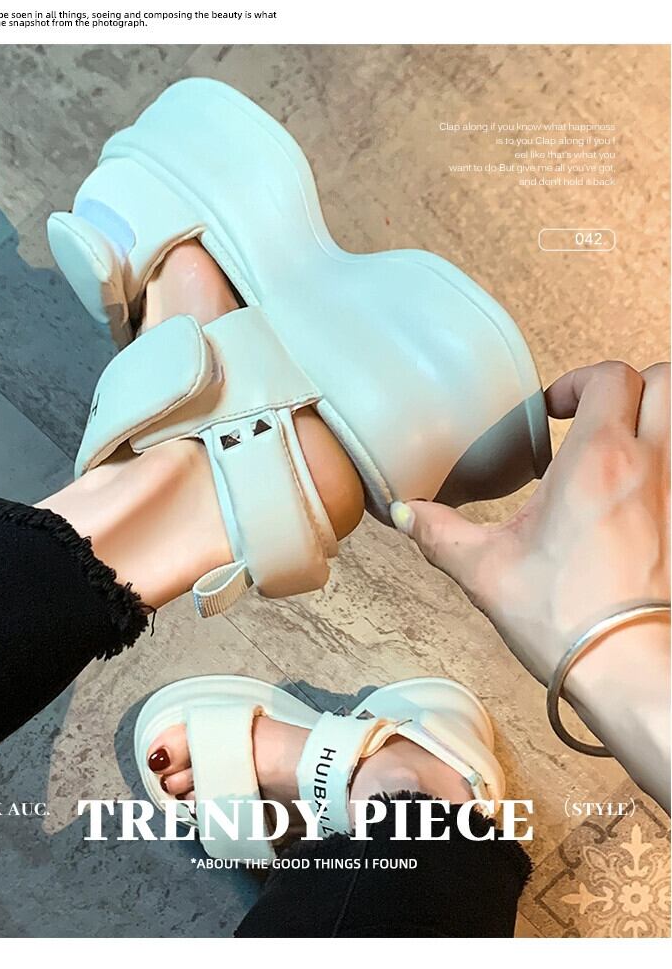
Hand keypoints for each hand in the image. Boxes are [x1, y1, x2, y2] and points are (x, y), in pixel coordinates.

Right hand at [393, 360, 668, 685]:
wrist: (630, 673)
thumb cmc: (566, 621)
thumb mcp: (486, 573)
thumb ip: (439, 534)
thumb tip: (405, 513)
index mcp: (597, 460)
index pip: (610, 377)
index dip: (579, 381)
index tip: (553, 410)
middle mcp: (651, 465)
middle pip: (666, 381)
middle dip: (633, 386)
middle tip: (595, 415)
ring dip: (657, 417)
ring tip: (624, 447)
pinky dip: (665, 467)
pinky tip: (637, 500)